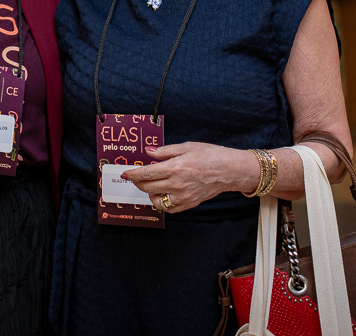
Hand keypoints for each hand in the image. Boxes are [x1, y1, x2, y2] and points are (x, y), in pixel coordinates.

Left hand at [121, 142, 255, 213]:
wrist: (230, 170)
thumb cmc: (211, 155)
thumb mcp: (187, 147)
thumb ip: (165, 151)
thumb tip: (148, 152)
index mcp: (176, 167)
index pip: (147, 173)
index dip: (132, 174)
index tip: (125, 173)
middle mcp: (178, 184)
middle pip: (148, 187)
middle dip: (138, 182)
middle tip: (136, 177)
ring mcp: (184, 196)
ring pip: (156, 200)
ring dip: (149, 193)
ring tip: (152, 185)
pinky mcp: (190, 203)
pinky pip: (169, 208)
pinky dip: (162, 203)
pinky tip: (163, 194)